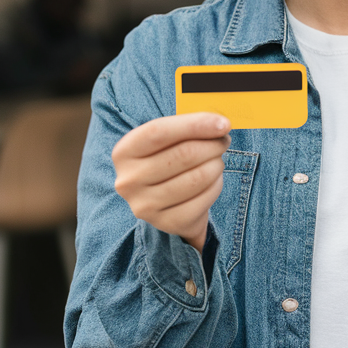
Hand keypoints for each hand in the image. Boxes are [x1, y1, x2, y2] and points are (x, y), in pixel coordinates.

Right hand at [112, 112, 230, 251]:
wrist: (166, 204)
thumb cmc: (169, 161)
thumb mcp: (168, 141)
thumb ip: (188, 128)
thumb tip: (220, 125)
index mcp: (124, 152)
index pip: (158, 132)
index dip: (194, 125)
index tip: (223, 123)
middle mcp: (129, 181)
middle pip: (183, 155)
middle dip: (212, 144)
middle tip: (223, 141)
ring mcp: (146, 206)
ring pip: (197, 178)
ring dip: (217, 165)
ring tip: (217, 161)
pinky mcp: (167, 223)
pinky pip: (204, 199)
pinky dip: (216, 185)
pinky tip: (213, 180)